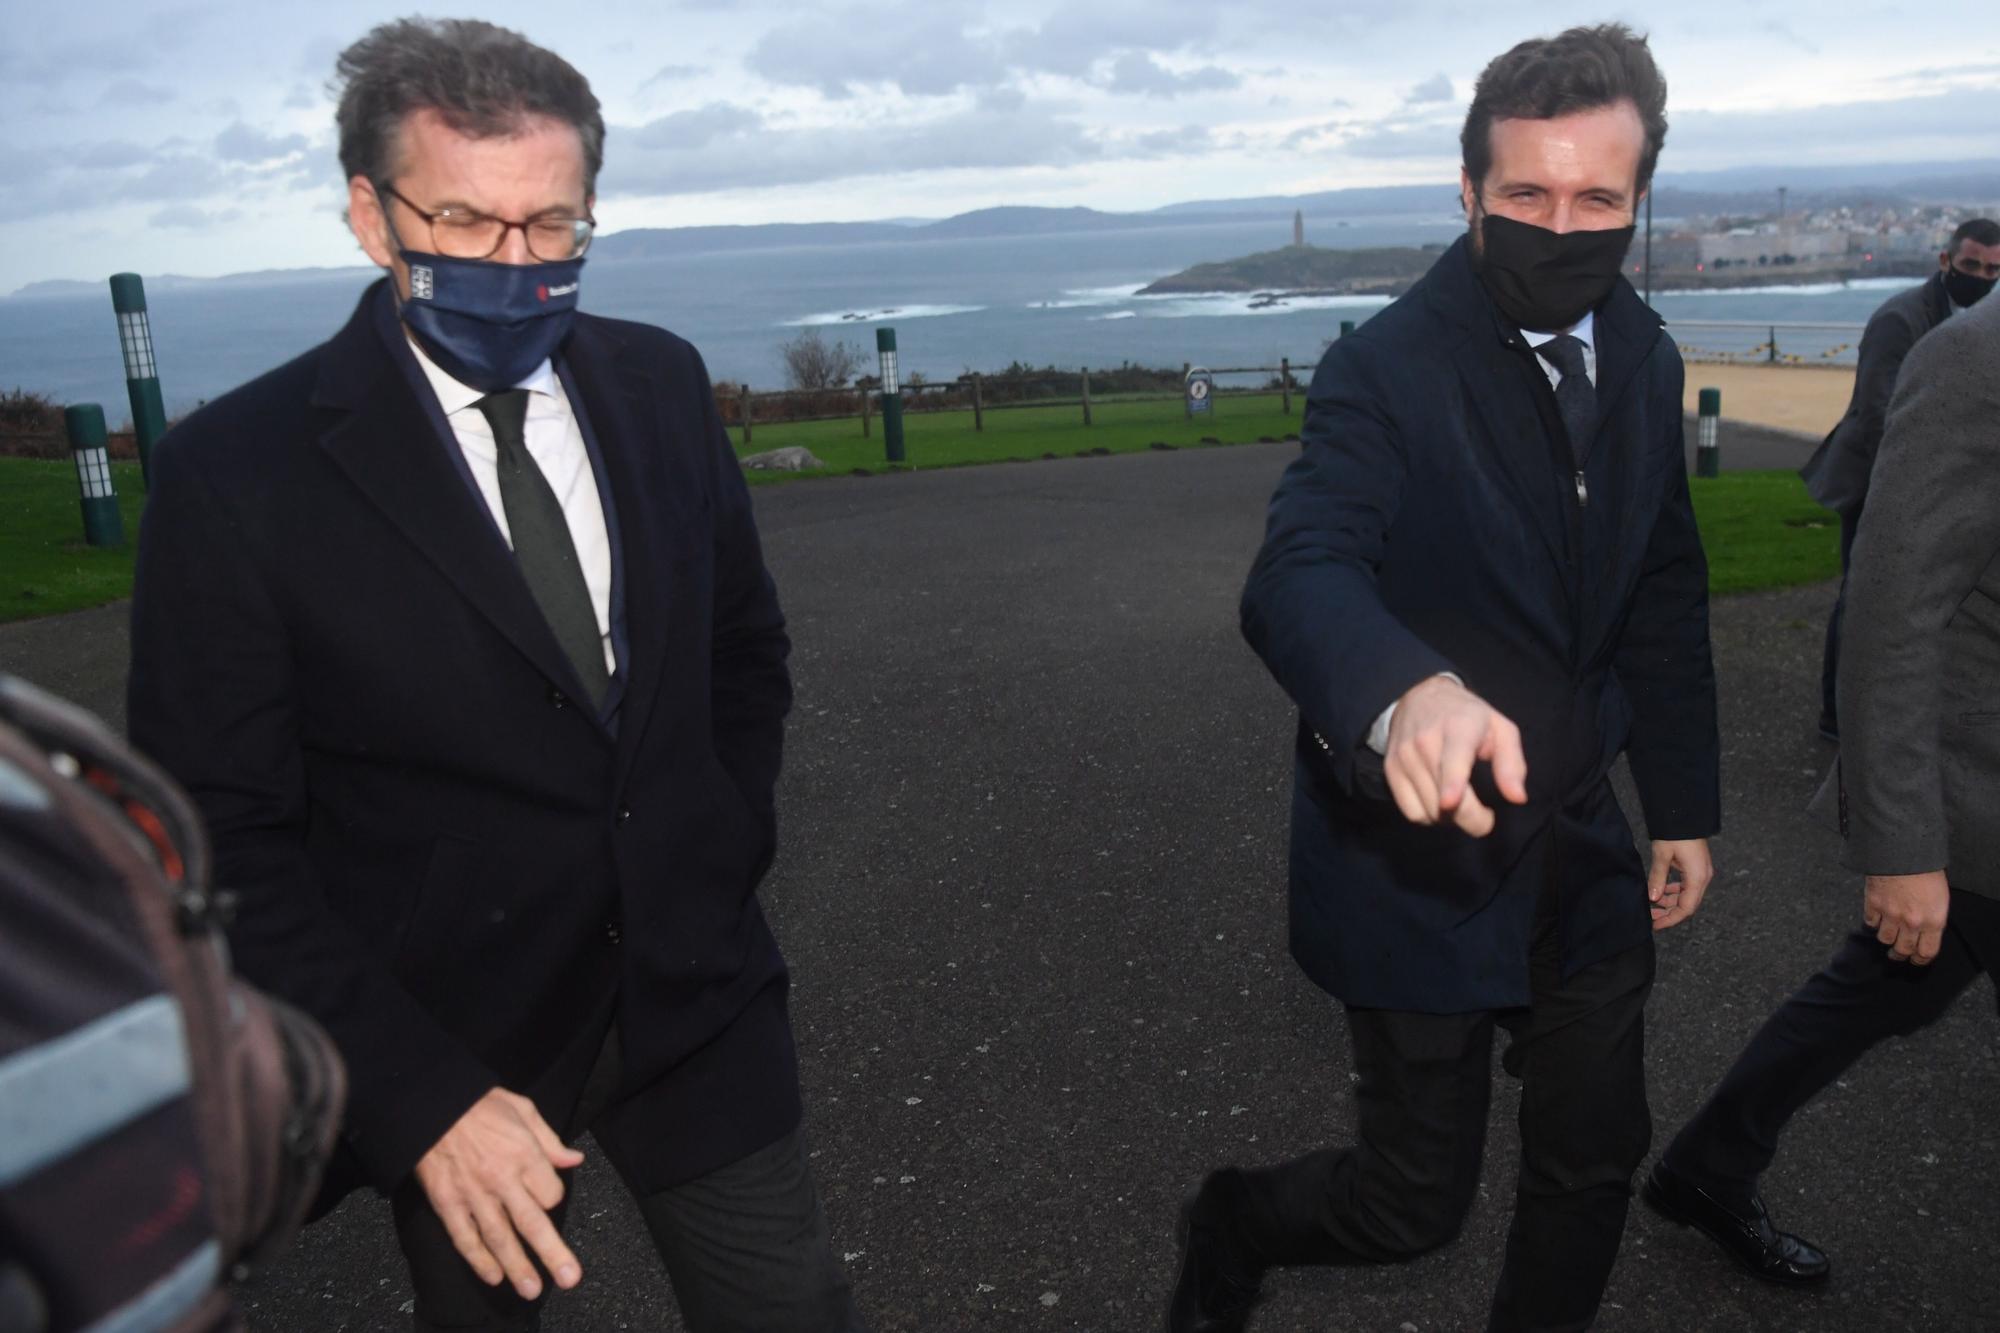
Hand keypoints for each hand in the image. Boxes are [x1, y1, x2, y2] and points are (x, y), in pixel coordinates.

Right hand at [413, 1088, 585, 1299]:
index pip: (550, 1193)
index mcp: (523, 1154)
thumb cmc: (479, 1104)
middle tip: (569, 1279)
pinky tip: (493, 1276)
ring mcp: (473, 1194)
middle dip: (552, 1254)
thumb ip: (550, 1141)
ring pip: (499, 1238)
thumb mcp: (523, 1109)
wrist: (429, 1105)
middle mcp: (502, 1179)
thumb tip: (575, 1161)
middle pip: (532, 1223)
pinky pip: (465, 1237)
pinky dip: (479, 1259)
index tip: (546, 1196)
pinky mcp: (447, 1203)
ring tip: (531, 1289)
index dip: (552, 1198)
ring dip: (517, 1266)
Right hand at [1383, 676, 1528, 836]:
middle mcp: (1425, 742)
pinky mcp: (1390, 770)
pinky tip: (1439, 802)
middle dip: (1470, 820)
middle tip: (1486, 819)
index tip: (1450, 802)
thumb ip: (1511, 764)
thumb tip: (1517, 798)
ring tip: (1462, 802)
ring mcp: (1404, 757)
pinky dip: (1428, 816)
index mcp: (1458, 728)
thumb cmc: (1467, 716)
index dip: (1451, 783)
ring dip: (1450, 819)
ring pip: (1428, 810)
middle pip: (1443, 798)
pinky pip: (1411, 812)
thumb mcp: (1500, 729)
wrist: (1418, 696)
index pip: (1452, 759)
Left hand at [1648, 838, 1713, 930]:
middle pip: (1688, 904)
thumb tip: (1653, 898)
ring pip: (1687, 896)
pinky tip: (1661, 892)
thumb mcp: (1662, 855)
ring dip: (1670, 902)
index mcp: (1698, 877)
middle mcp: (1703, 877)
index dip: (1671, 919)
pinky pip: (1686, 886)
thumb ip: (1658, 878)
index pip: (1686, 908)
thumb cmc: (1675, 833)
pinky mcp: (1696, 867)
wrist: (1684, 814)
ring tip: (1652, 905)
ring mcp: (1701, 872)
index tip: (1655, 925)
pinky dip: (1674, 891)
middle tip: (1650, 916)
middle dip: (1669, 912)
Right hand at [1863, 871, 1949, 964]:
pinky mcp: (1873, 905)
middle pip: (1904, 949)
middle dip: (1900, 954)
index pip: (1927, 952)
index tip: (1917, 960)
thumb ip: (1933, 917)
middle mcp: (1911, 923)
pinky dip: (1873, 922)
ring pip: (1885, 939)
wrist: (1904, 852)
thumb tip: (1925, 929)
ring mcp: (1890, 915)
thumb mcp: (1940, 897)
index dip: (1921, 959)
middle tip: (1898, 953)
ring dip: (1886, 938)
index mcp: (1933, 921)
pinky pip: (1870, 922)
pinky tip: (1876, 917)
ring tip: (1887, 934)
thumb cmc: (1926, 871)